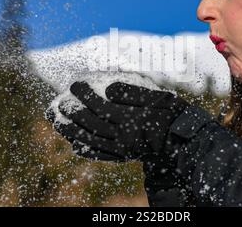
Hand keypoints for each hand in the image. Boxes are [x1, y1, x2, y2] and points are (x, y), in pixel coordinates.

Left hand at [46, 81, 188, 161]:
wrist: (183, 142)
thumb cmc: (172, 114)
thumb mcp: (157, 97)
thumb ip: (133, 91)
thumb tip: (109, 87)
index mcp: (131, 119)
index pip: (101, 105)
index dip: (85, 94)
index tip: (75, 84)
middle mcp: (123, 137)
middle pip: (91, 124)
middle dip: (73, 112)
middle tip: (61, 101)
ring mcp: (122, 149)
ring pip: (91, 140)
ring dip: (71, 131)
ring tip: (57, 120)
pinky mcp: (124, 157)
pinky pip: (100, 156)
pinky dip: (86, 150)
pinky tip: (75, 145)